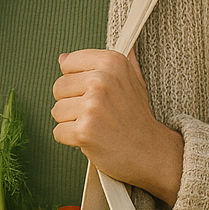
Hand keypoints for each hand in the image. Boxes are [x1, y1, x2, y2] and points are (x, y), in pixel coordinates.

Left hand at [50, 48, 183, 204]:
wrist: (152, 151)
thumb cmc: (136, 116)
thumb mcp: (129, 79)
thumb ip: (98, 64)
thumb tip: (62, 58)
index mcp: (111, 62)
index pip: (67, 63)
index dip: (77, 81)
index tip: (95, 93)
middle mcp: (101, 80)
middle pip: (59, 87)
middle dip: (72, 103)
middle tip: (97, 114)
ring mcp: (92, 105)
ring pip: (56, 110)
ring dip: (71, 122)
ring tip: (96, 126)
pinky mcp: (84, 130)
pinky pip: (58, 132)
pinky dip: (70, 139)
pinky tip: (91, 139)